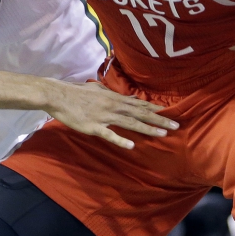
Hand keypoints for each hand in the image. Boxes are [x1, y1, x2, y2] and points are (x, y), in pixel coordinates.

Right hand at [45, 82, 178, 149]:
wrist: (58, 96)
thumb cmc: (76, 92)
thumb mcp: (97, 89)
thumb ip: (111, 93)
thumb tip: (124, 96)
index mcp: (114, 98)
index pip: (138, 104)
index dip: (153, 109)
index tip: (168, 112)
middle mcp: (113, 106)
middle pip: (140, 114)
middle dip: (158, 120)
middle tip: (176, 125)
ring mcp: (104, 117)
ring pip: (130, 123)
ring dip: (147, 129)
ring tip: (162, 134)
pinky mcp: (94, 127)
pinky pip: (109, 134)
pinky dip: (120, 140)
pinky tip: (131, 146)